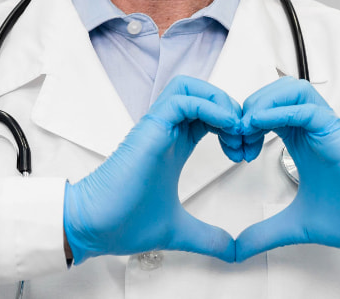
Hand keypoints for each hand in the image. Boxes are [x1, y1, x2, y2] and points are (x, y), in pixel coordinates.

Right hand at [64, 76, 242, 263]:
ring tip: (235, 129)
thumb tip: (232, 252)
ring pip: (190, 87)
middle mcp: (165, 130)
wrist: (95, 226)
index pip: (208, 113)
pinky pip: (182, 100)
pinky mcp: (150, 127)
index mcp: (173, 144)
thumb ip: (208, 238)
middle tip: (245, 139)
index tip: (245, 152)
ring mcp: (157, 126)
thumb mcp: (180, 229)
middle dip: (231, 108)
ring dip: (219, 101)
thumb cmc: (125, 222)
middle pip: (202, 92)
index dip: (232, 124)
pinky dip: (209, 106)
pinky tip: (226, 127)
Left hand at [236, 78, 339, 261]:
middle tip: (235, 135)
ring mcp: (326, 128)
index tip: (233, 147)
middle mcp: (313, 128)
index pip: (268, 109)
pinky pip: (308, 109)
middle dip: (249, 105)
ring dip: (264, 101)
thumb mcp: (295, 224)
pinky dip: (281, 111)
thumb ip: (265, 233)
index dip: (244, 120)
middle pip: (276, 91)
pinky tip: (261, 125)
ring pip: (292, 90)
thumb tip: (238, 249)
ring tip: (247, 127)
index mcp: (302, 140)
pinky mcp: (338, 133)